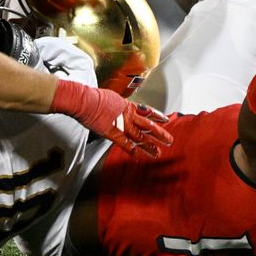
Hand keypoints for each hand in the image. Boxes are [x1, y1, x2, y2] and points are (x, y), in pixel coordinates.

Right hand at [50, 79, 171, 157]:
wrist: (86, 100)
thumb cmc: (93, 97)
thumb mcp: (109, 97)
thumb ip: (115, 104)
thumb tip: (115, 104)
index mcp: (127, 106)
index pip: (146, 111)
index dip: (157, 115)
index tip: (166, 119)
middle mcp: (128, 116)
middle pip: (148, 126)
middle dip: (159, 133)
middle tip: (169, 140)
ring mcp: (122, 125)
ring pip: (140, 136)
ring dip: (150, 145)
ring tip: (159, 152)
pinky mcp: (114, 133)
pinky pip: (127, 145)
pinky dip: (135, 152)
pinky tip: (142, 157)